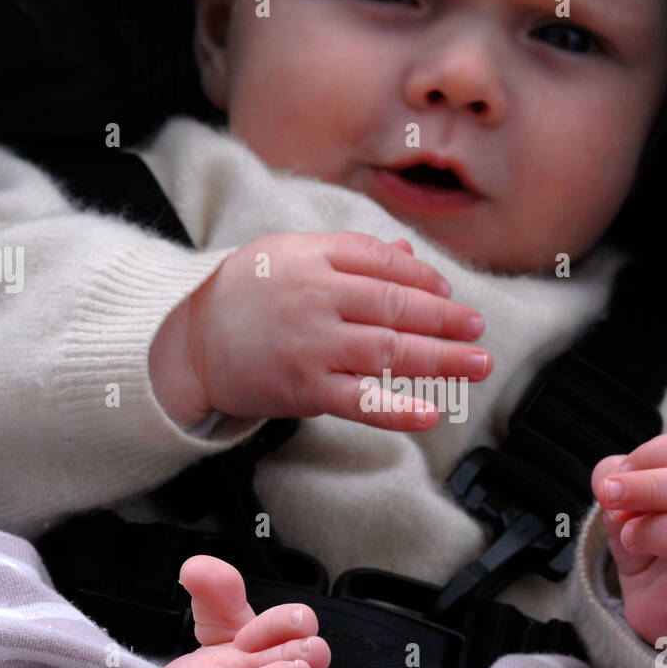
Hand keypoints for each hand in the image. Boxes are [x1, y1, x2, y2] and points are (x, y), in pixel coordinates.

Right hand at [151, 232, 490, 429]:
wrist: (188, 343)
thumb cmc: (244, 295)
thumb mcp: (289, 256)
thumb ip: (349, 255)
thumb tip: (407, 253)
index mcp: (311, 259)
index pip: (381, 263)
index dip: (421, 278)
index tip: (448, 293)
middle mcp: (315, 299)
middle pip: (394, 306)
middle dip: (445, 319)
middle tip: (478, 328)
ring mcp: (311, 346)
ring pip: (388, 352)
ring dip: (441, 360)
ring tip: (477, 363)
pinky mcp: (304, 390)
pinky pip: (360, 402)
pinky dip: (396, 411)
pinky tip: (429, 413)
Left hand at [591, 426, 666, 646]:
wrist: (664, 604)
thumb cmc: (653, 542)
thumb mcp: (627, 507)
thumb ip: (616, 485)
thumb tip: (609, 482)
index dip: (654, 454)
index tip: (617, 476)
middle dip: (649, 487)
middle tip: (610, 498)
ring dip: (660, 532)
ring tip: (629, 539)